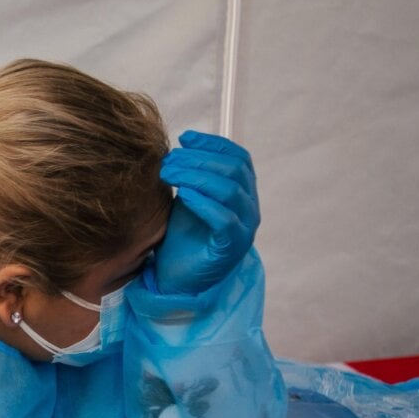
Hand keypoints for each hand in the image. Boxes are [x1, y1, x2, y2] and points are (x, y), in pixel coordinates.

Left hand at [151, 130, 259, 295]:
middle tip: (169, 159)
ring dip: (196, 176)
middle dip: (199, 158)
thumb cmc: (183, 237)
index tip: (185, 138)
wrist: (177, 279)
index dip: (214, 144)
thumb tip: (181, 147)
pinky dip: (203, 203)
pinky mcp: (232, 247)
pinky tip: (183, 195)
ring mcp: (244, 228)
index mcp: (242, 192)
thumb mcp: (187, 199)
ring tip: (169, 173)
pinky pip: (224, 219)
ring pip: (230, 190)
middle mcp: (249, 207)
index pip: (239, 158)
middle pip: (234, 170)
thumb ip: (192, 176)